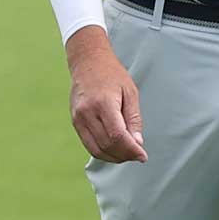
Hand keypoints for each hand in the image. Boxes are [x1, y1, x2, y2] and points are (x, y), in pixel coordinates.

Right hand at [67, 26, 146, 162]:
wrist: (87, 62)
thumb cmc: (111, 74)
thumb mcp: (130, 92)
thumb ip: (133, 119)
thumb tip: (137, 143)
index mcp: (103, 103)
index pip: (117, 136)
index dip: (131, 150)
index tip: (143, 156)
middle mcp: (87, 112)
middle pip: (107, 145)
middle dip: (125, 155)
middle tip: (137, 155)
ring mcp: (78, 118)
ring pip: (96, 149)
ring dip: (113, 157)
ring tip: (127, 154)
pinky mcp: (75, 121)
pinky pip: (88, 144)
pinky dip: (102, 152)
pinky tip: (114, 150)